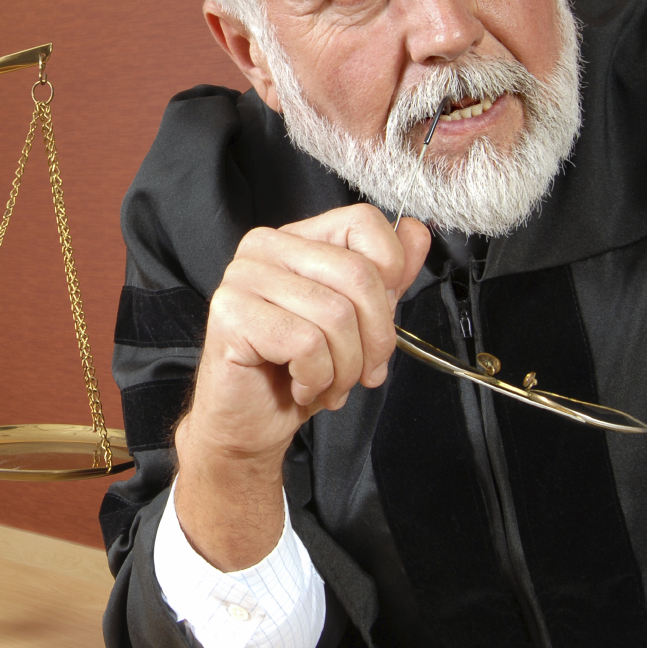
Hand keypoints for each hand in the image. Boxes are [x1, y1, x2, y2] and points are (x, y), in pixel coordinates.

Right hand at [171, 204, 429, 569]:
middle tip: (363, 371)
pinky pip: (305, 343)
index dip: (391, 277)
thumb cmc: (296, 373)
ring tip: (329, 384)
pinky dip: (316, 377)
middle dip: (375, 338)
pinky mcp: (230, 313)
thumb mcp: (356, 324)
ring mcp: (242, 277)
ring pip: (335, 314)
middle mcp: (264, 247)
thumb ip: (385, 278)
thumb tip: (416, 233)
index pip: (363, 223)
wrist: (249, 424)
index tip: (379, 323)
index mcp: (296, 239)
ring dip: (345, 367)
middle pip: (358, 273)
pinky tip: (300, 385)